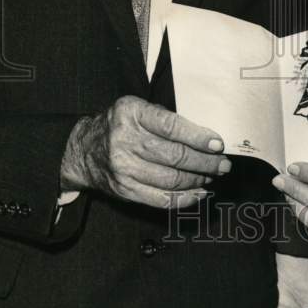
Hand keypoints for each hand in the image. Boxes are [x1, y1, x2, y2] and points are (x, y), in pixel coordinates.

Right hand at [60, 96, 230, 207]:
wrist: (84, 149)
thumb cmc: (120, 125)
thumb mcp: (136, 108)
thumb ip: (165, 118)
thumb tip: (205, 137)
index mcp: (131, 113)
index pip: (171, 126)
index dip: (198, 137)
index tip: (218, 144)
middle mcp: (125, 140)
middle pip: (174, 156)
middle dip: (205, 162)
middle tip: (223, 164)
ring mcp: (123, 168)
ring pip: (170, 179)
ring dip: (198, 180)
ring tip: (212, 176)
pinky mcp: (124, 189)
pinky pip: (160, 199)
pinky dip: (184, 198)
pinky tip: (198, 193)